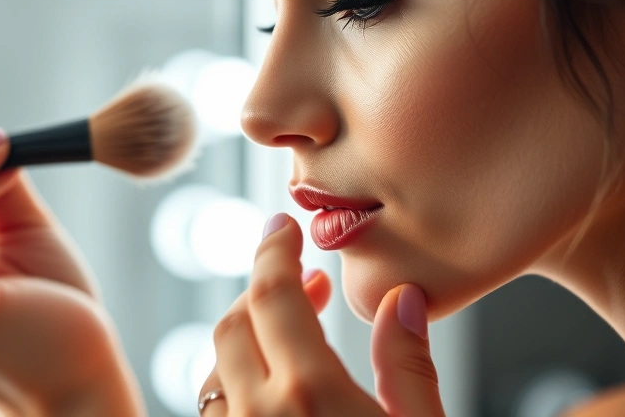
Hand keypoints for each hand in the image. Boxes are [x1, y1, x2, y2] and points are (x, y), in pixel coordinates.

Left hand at [199, 213, 445, 416]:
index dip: (274, 251)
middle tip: (308, 279)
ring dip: (249, 335)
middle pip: (235, 324)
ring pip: (216, 368)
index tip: (282, 226)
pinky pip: (217, 408)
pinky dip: (235, 378)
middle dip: (264, 288)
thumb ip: (407, 365)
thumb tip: (400, 298)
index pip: (274, 296)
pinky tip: (274, 382)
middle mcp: (260, 414)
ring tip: (294, 330)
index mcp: (310, 393)